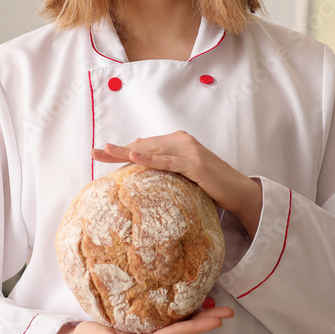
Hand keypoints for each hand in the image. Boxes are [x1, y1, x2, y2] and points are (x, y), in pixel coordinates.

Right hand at [41, 306, 234, 333]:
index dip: (199, 326)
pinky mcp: (144, 330)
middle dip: (207, 321)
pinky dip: (184, 315)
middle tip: (228, 311)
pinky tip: (190, 306)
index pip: (178, 333)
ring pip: (180, 328)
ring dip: (199, 318)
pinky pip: (170, 324)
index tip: (218, 319)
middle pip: (185, 331)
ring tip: (216, 306)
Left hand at [91, 131, 263, 235]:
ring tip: (107, 151)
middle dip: (119, 149)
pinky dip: (150, 158)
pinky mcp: (195, 163)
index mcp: (177, 142)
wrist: (239, 192)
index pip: (144, 145)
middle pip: (144, 145)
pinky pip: (168, 161)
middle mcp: (181, 141)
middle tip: (95, 152)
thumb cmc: (211, 185)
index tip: (100, 153)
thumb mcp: (184, 173)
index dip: (122, 149)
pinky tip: (134, 156)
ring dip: (128, 151)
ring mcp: (189, 151)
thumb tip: (139, 154)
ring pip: (152, 150)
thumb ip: (166, 164)